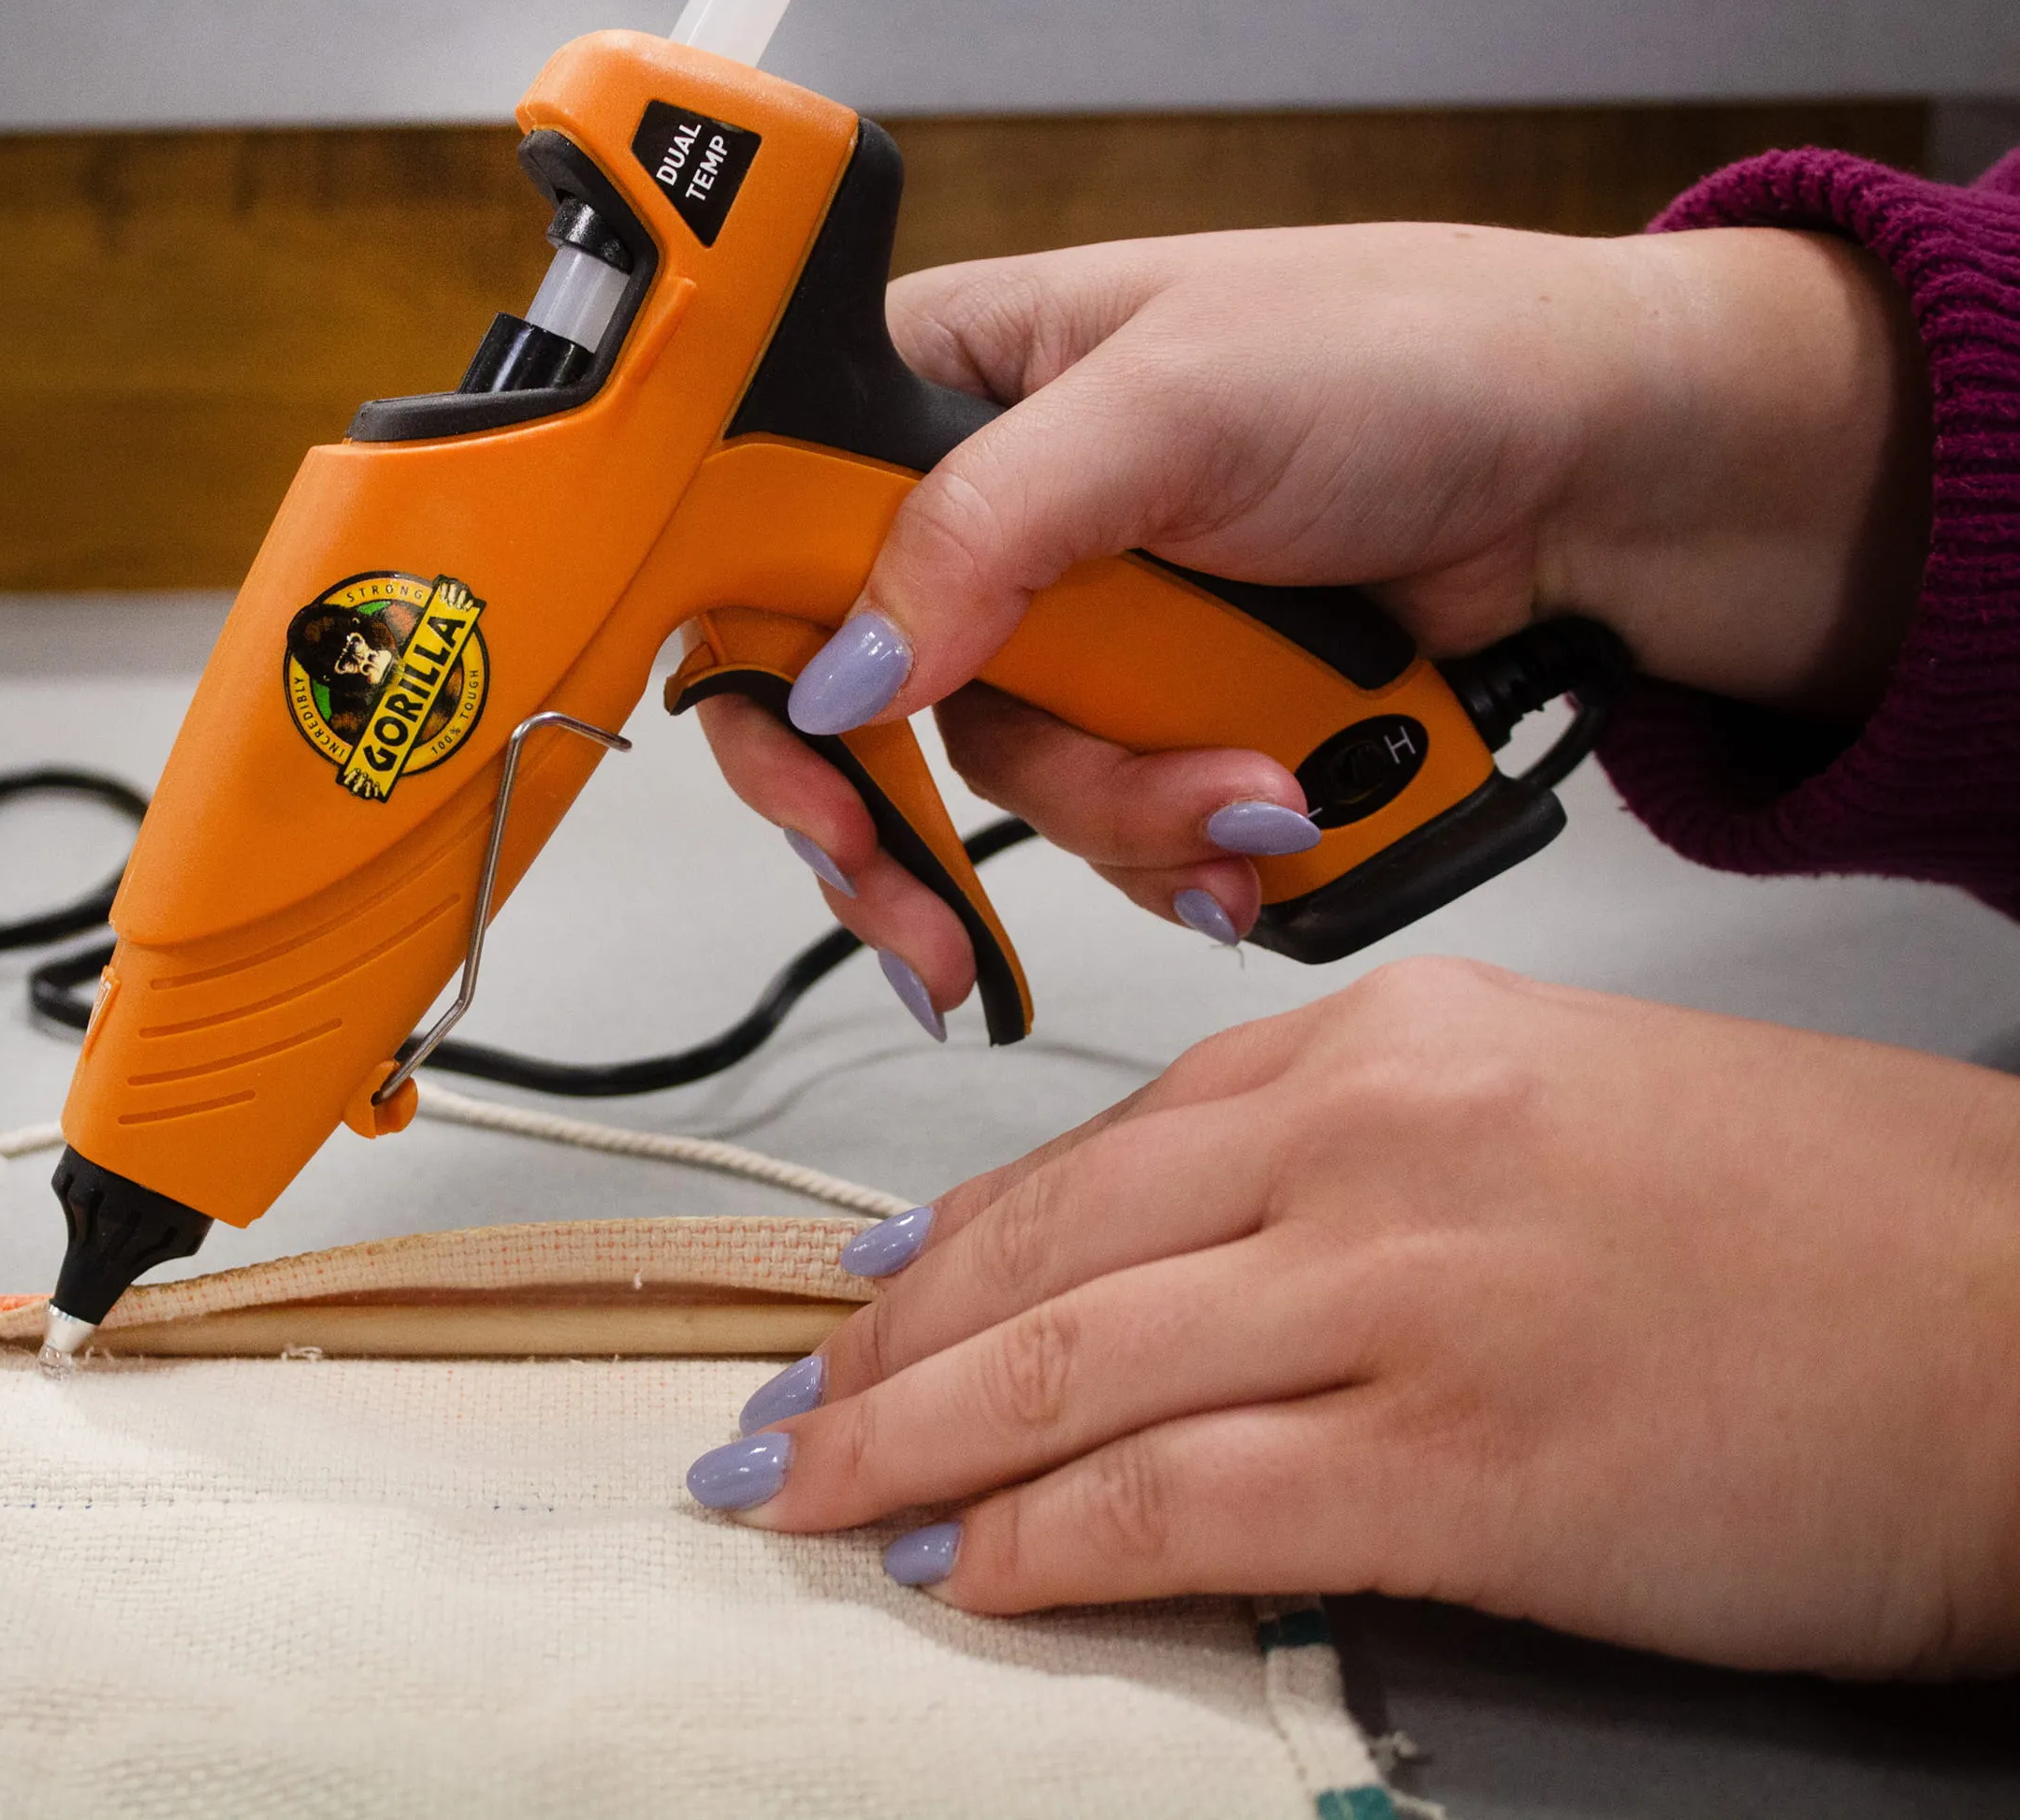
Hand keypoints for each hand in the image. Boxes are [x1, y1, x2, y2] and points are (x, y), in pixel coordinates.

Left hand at [687, 959, 2019, 1676]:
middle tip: (778, 1406)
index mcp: (1394, 1040)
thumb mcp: (1558, 1105)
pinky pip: (1175, 1506)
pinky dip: (1040, 1543)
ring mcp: (1401, 1298)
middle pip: (1045, 1248)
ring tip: (810, 1497)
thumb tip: (1177, 1257)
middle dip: (878, 1344)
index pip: (1103, 1143)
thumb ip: (1355, 1160)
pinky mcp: (1451, 1467)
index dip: (952, 1237)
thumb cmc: (1828, 1226)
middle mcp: (1372, 1144)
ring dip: (906, 1446)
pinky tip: (966, 1566)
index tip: (867, 1293)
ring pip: (1070, 1372)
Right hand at [706, 222, 1931, 1006]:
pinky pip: (1113, 831)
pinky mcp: (1166, 716)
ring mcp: (1080, 626)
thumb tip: (842, 673)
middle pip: (866, 709)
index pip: (772, 542)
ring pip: (1003, 791)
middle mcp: (990, 511)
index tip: (815, 793)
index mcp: (948, 382)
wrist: (1612, 476)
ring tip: (1259, 786)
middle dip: (923, 830)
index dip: (766, 682)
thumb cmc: (1416, 359)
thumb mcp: (1177, 407)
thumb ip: (986, 528)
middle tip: (937, 933)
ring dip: (1124, 823)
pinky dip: (1184, 853)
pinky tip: (1261, 828)